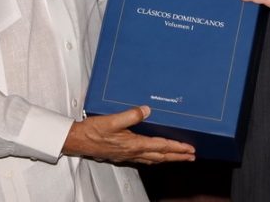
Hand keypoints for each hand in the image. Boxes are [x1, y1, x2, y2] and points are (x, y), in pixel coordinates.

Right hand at [62, 106, 194, 164]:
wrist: (77, 141)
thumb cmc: (93, 131)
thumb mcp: (112, 120)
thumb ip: (131, 115)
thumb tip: (147, 110)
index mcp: (134, 144)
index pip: (161, 147)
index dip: (177, 148)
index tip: (190, 149)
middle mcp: (133, 152)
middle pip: (161, 156)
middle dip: (178, 156)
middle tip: (191, 157)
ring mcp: (128, 155)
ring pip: (154, 159)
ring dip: (168, 158)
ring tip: (179, 157)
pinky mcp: (122, 155)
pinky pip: (145, 159)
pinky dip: (155, 158)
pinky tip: (156, 156)